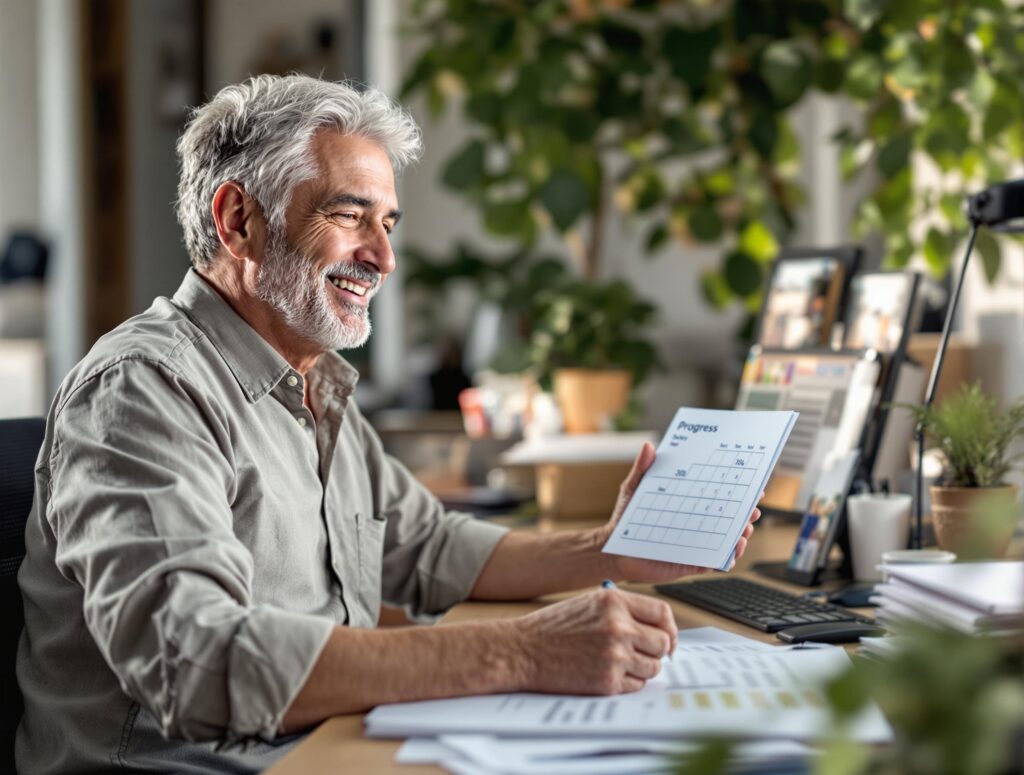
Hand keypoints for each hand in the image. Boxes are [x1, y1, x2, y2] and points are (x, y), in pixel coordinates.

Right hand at [516, 587, 675, 694]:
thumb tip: (659, 630)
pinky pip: (636, 685)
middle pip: (662, 643)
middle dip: (655, 651)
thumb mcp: (589, 604)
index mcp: (614, 601)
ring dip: (641, 668)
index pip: (662, 613)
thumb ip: (623, 611)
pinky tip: (606, 674)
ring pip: (652, 667)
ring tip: (616, 663)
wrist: (522, 650)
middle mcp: (618, 626)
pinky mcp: (608, 681)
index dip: (669, 628)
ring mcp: (614, 655)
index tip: (666, 638)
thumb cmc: (553, 628)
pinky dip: (627, 683)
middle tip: (641, 654)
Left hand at [597, 442, 762, 582]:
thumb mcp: (634, 490)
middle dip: (746, 513)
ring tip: (745, 530)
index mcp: (688, 504)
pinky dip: (728, 557)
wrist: (614, 549)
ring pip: (727, 540)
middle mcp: (696, 523)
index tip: (753, 484)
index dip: (736, 489)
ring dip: (741, 535)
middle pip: (729, 517)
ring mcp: (697, 544)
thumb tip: (648, 446)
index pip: (717, 494)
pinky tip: (732, 550)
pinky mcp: (692, 563)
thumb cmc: (625, 518)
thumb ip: (642, 469)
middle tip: (753, 509)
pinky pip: (716, 562)